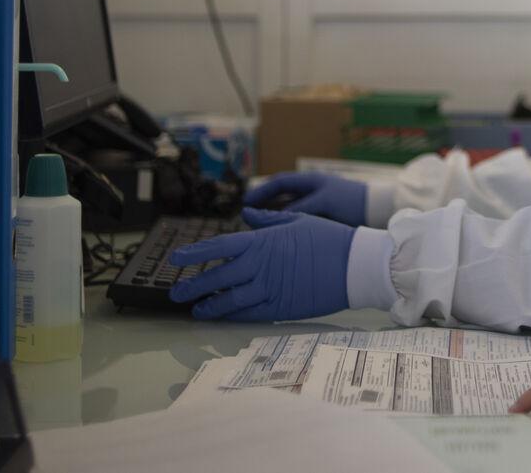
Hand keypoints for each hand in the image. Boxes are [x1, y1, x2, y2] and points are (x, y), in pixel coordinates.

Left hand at [167, 208, 353, 320]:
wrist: (354, 264)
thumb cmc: (328, 238)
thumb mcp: (297, 220)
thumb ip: (268, 220)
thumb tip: (247, 216)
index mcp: (262, 242)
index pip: (219, 246)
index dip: (195, 253)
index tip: (176, 258)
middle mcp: (260, 266)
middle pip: (217, 277)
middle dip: (193, 285)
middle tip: (177, 292)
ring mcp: (269, 289)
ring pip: (229, 300)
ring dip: (209, 305)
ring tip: (196, 310)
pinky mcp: (280, 308)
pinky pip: (249, 314)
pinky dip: (233, 316)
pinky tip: (223, 316)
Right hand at [244, 172, 366, 225]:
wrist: (378, 210)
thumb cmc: (351, 202)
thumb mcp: (323, 203)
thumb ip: (298, 210)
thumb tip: (272, 218)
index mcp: (311, 181)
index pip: (280, 183)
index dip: (261, 192)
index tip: (246, 203)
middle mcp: (312, 191)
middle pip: (282, 197)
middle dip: (265, 207)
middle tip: (248, 220)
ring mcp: (319, 204)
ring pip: (291, 211)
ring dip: (276, 219)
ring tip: (260, 232)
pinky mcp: (325, 219)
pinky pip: (301, 222)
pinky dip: (290, 228)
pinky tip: (281, 240)